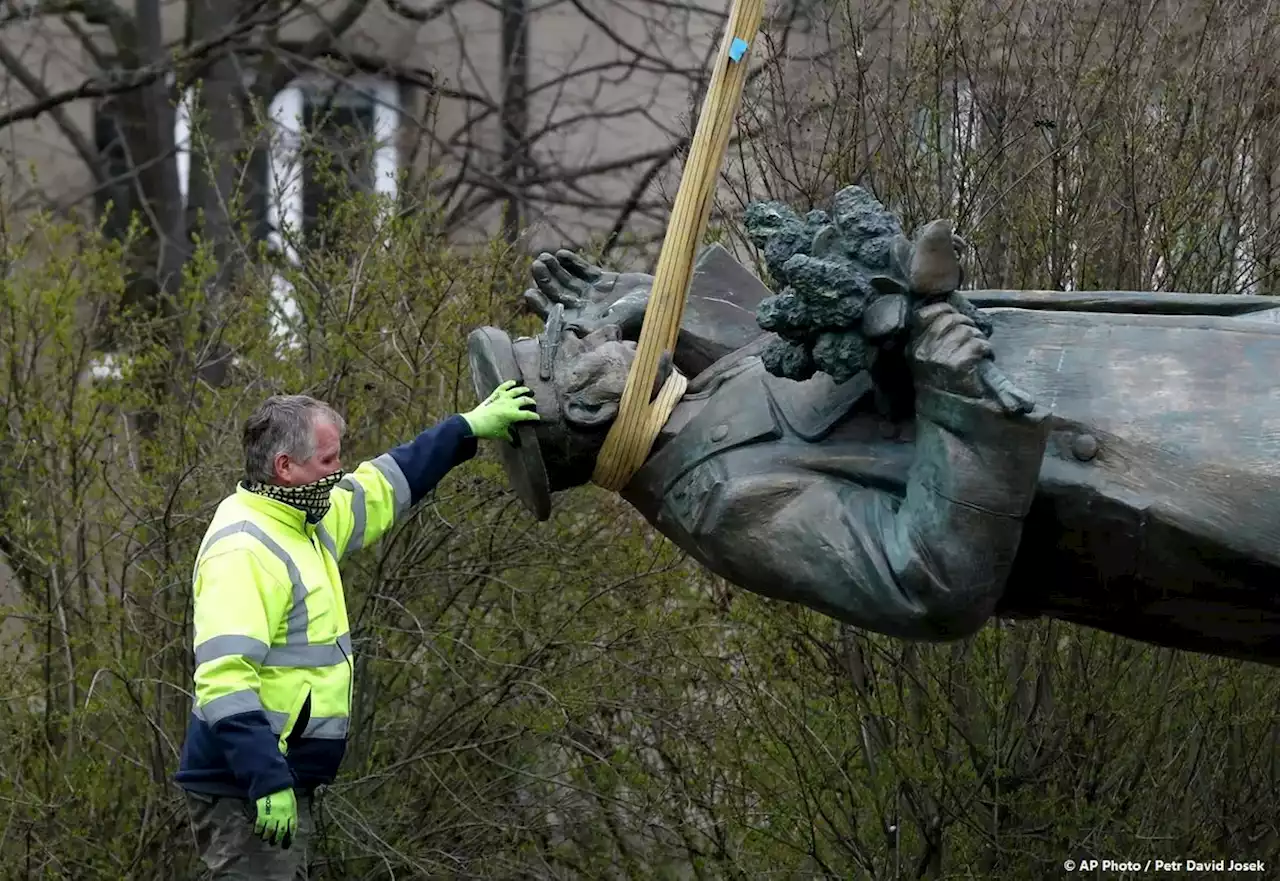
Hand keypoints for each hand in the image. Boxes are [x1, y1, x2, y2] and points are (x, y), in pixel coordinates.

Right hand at [253, 787, 296, 848]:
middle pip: (281, 830)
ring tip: (265, 838)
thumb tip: (290, 824)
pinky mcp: (263, 811)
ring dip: (268, 836)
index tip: (287, 844)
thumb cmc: (283, 792)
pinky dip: (259, 830)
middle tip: (274, 843)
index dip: (290, 836)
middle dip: (278, 838)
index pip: (292, 826)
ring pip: (271, 829)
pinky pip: (260, 824)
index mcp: (291, 811)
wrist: (272, 782)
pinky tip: (258, 832)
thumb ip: (291, 812)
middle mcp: (283, 814)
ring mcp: (273, 813)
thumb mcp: (291, 801)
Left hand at [463, 380, 539, 440]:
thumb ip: (509, 436)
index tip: (538, 418)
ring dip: (523, 390)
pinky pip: (503, 387)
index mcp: (513, 415)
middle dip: (531, 402)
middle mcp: (510, 404)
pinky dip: (508, 383)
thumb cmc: (488, 430)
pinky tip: (513, 382)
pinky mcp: (495, 395)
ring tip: (528, 390)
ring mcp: (502, 398)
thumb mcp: (501, 434)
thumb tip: (514, 442)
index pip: (528, 415)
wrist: (474, 423)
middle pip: (524, 401)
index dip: (534, 416)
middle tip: (533, 403)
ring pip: (516, 391)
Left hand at [521, 250, 652, 336]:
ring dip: (556, 270)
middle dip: (546, 280)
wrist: (666, 305)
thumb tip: (571, 327)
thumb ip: (595, 323)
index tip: (529, 292)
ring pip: (568, 282)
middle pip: (559, 295)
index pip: (555, 317)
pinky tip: (563, 255)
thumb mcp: (616, 322)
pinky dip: (574, 264)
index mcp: (585, 325)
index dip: (540, 305)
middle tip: (537, 265)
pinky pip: (584, 272)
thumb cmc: (643, 318)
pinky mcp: (605, 282)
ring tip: (545, 257)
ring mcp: (595, 296)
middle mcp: (587, 312)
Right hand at [907, 301, 991, 398]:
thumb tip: (950, 313)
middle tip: (972, 335)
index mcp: (913, 347)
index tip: (954, 315)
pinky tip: (984, 358)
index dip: (943, 309)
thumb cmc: (939, 388)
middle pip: (950, 319)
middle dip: (966, 323)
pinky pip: (977, 344)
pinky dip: (985, 349)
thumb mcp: (925, 362)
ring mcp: (940, 358)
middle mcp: (923, 351)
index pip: (925, 315)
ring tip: (978, 350)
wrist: (944, 419)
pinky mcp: (958, 366)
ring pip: (966, 330)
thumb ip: (930, 339)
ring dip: (978, 337)